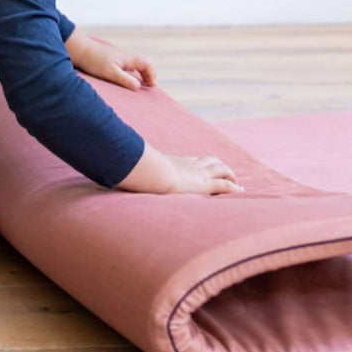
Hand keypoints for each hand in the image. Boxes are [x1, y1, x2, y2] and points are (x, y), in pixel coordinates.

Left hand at [65, 28, 156, 90]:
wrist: (79, 49)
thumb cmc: (94, 60)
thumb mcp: (110, 72)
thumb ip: (124, 79)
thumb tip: (138, 86)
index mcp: (126, 59)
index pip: (146, 63)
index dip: (151, 74)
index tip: (151, 85)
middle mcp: (123, 57)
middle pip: (141, 63)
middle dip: (146, 74)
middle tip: (147, 85)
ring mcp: (115, 57)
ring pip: (132, 65)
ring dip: (137, 74)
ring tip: (135, 85)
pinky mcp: (107, 60)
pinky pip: (123, 66)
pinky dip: (127, 73)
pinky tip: (120, 79)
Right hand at [116, 143, 243, 195]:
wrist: (151, 172)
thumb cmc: (143, 170)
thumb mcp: (138, 168)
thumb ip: (129, 168)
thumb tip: (111, 166)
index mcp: (177, 162)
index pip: (193, 160)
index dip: (202, 162)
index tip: (207, 165)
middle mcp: (190, 165)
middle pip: (210, 161)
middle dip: (220, 165)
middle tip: (227, 172)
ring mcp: (198, 174)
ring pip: (220, 170)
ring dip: (229, 174)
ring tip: (236, 182)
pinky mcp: (203, 185)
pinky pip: (223, 186)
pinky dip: (232, 188)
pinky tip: (239, 191)